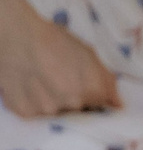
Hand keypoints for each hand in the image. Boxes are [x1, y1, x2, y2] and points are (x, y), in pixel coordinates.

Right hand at [0, 10, 117, 115]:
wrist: (18, 37)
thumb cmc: (56, 41)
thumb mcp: (89, 55)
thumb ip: (106, 81)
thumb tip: (118, 105)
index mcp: (93, 91)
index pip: (101, 105)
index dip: (93, 95)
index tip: (81, 85)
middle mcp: (73, 105)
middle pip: (79, 110)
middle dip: (74, 98)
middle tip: (60, 79)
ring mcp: (48, 111)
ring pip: (57, 112)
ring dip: (54, 101)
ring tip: (44, 80)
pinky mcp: (25, 113)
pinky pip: (36, 113)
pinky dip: (35, 103)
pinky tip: (31, 86)